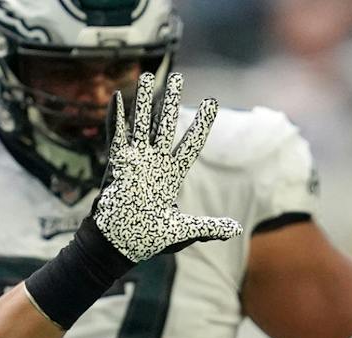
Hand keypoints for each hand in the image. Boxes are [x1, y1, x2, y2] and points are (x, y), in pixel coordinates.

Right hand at [90, 71, 241, 263]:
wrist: (119, 245)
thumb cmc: (148, 239)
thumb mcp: (182, 233)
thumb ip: (207, 228)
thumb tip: (236, 229)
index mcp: (171, 175)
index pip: (190, 145)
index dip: (200, 125)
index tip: (211, 102)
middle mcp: (154, 163)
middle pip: (165, 126)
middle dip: (170, 102)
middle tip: (177, 78)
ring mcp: (134, 162)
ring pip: (141, 125)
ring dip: (143, 102)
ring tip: (146, 77)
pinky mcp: (117, 165)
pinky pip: (115, 136)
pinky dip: (115, 118)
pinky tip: (117, 98)